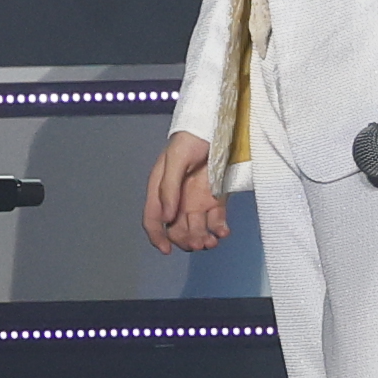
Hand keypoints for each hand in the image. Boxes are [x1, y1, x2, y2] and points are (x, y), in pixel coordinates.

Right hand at [144, 129, 229, 253]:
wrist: (216, 127)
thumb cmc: (190, 140)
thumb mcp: (175, 160)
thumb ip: (169, 188)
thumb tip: (167, 218)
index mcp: (161, 190)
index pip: (153, 219)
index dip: (157, 237)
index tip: (166, 250)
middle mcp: (178, 200)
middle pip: (176, 229)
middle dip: (185, 240)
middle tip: (198, 243)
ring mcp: (197, 201)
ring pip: (196, 229)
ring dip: (202, 239)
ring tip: (212, 241)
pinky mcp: (216, 200)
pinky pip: (216, 221)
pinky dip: (219, 230)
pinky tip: (223, 233)